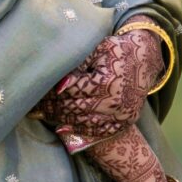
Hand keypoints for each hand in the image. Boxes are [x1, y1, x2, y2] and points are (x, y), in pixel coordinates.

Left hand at [39, 26, 164, 147]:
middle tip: (36, 108)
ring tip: (45, 116)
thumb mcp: (97, 50)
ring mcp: (121, 114)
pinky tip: (63, 127)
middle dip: (53, 109)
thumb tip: (58, 83)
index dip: (52, 93)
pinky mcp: (124, 122)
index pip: (72, 91)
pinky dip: (79, 130)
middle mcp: (115, 101)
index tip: (37, 94)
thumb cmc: (116, 50)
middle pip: (75, 109)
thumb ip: (78, 64)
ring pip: (84, 123)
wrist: (145, 60)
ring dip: (62, 120)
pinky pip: (98, 132)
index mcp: (106, 81)